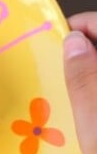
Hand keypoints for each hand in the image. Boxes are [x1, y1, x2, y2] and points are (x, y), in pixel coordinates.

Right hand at [63, 13, 96, 153]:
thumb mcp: (95, 127)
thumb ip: (85, 81)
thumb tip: (74, 44)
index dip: (86, 26)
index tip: (62, 35)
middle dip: (87, 53)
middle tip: (61, 65)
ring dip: (91, 78)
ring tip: (71, 90)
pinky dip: (94, 98)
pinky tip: (87, 112)